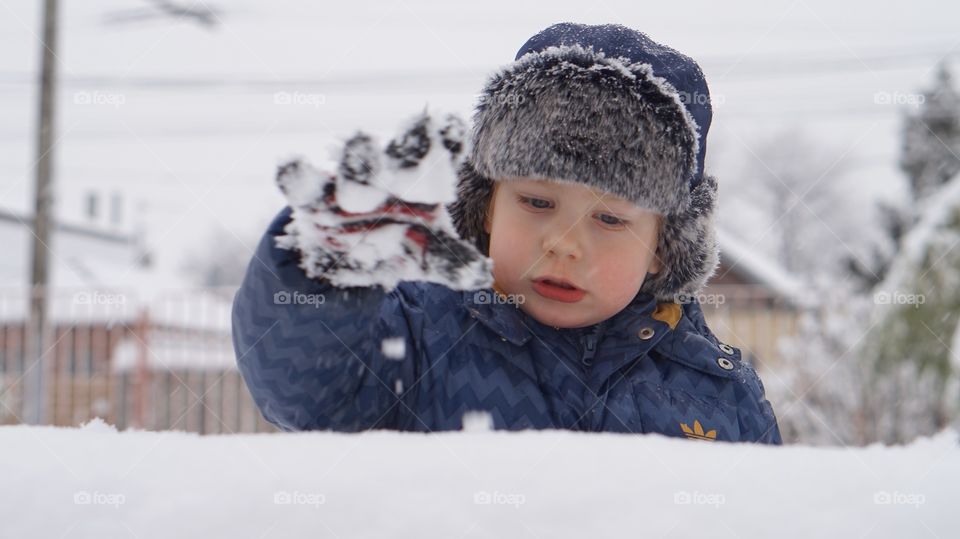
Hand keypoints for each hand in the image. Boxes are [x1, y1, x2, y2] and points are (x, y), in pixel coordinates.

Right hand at [274, 109, 492, 290]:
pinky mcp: (312, 200)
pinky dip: (294, 175)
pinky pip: (301, 185)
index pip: (439, 154)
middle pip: (401, 155)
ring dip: (358, 159)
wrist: (349, 258)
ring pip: (354, 166)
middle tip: (422, 131)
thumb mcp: (428, 258)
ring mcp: (349, 184)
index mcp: (422, 180)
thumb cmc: (400, 244)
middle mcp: (387, 173)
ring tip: (362, 145)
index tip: (453, 128)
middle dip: (411, 144)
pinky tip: (291, 165)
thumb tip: (483, 276)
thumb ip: (453, 265)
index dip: (447, 139)